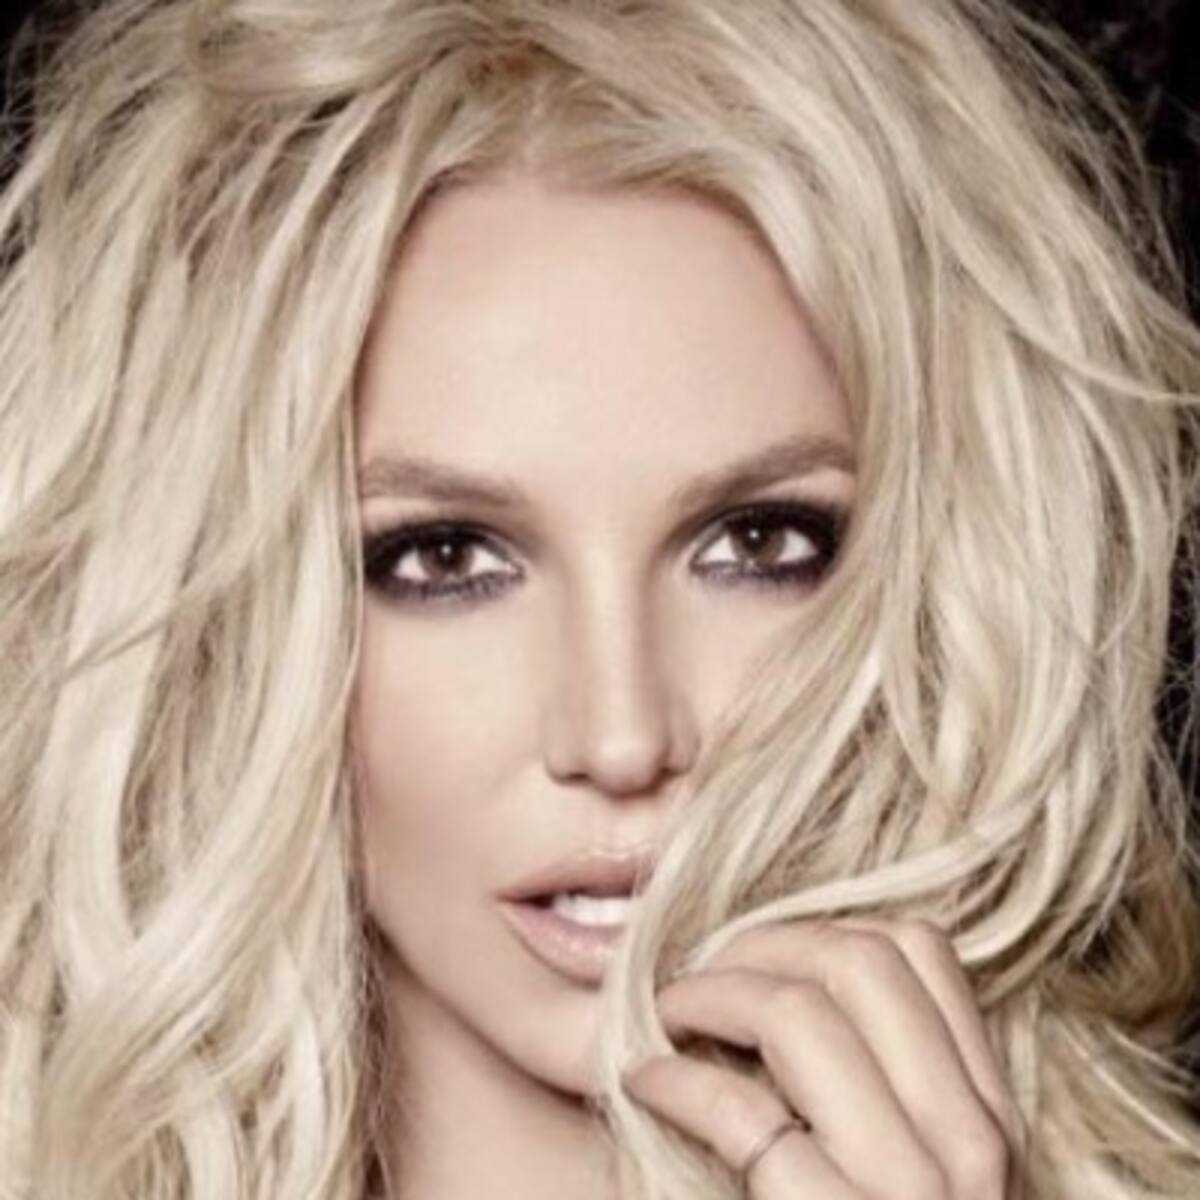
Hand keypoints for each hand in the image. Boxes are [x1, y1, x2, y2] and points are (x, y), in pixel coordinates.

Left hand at [620, 918, 1024, 1197]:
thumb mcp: (915, 1164)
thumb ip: (887, 1078)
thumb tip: (790, 966)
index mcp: (989, 1114)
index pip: (919, 951)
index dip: (817, 929)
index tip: (755, 953)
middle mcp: (968, 1148)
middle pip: (856, 963)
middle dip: (758, 947)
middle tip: (698, 972)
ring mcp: (907, 1196)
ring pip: (799, 1017)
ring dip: (710, 996)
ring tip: (665, 1013)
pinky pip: (743, 1114)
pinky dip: (678, 1080)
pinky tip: (648, 1081)